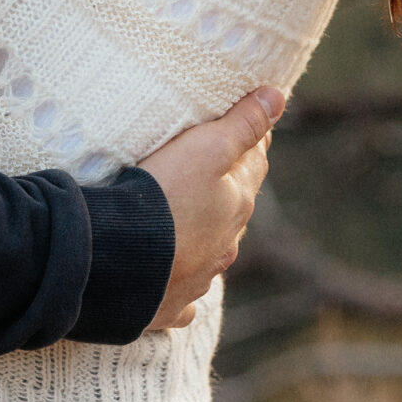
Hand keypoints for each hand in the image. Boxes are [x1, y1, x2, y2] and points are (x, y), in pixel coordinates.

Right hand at [136, 85, 284, 331]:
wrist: (122, 262)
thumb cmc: (165, 198)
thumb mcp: (206, 148)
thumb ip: (242, 123)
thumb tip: (279, 95)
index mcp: (236, 206)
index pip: (252, 167)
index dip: (251, 145)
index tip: (248, 131)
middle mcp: (224, 246)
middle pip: (232, 211)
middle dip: (227, 192)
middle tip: (214, 172)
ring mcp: (198, 278)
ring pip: (212, 254)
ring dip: (206, 237)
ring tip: (191, 222)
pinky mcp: (168, 305)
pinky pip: (183, 298)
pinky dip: (184, 286)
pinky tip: (180, 284)